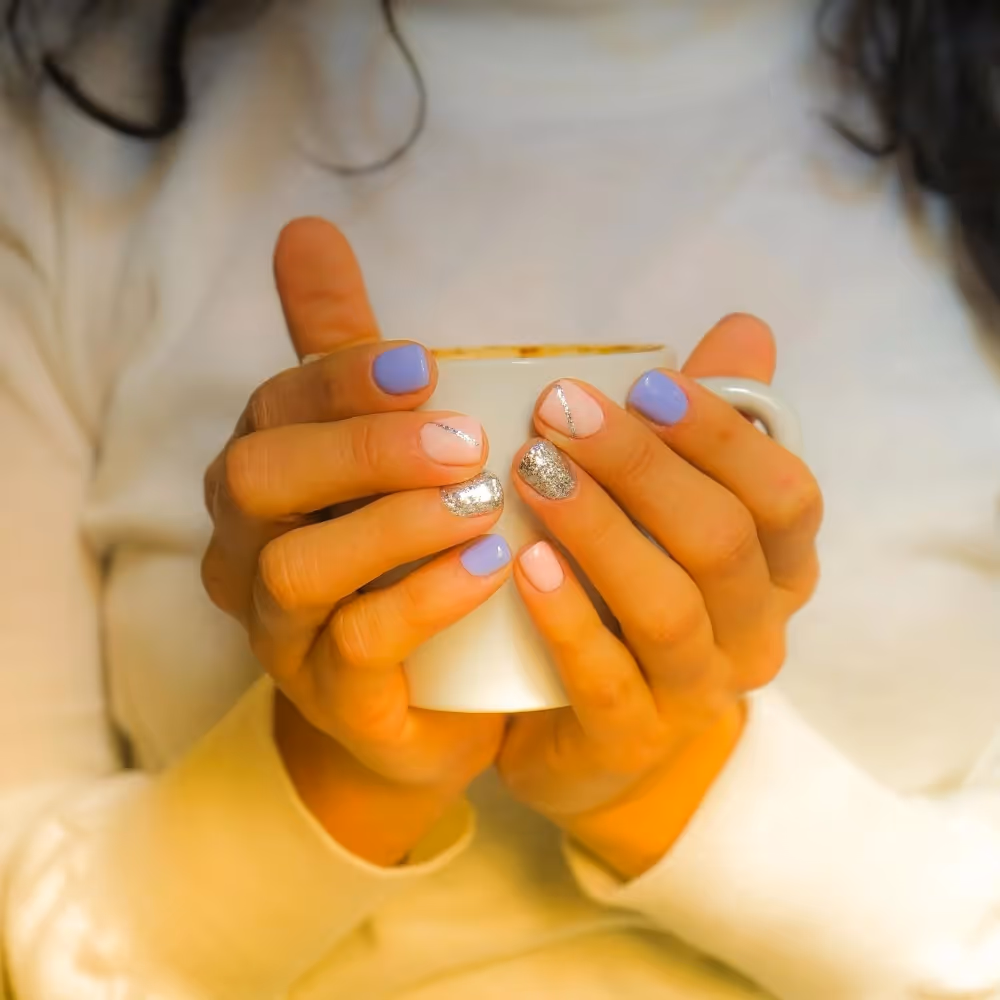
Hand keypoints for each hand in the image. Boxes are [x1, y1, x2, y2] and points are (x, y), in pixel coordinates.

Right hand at [201, 219, 507, 864]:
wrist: (424, 693)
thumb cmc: (402, 550)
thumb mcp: (381, 445)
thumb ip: (346, 351)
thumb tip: (304, 228)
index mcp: (264, 473)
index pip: (274, 409)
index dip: (341, 379)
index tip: (426, 364)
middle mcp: (248, 547)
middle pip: (259, 480)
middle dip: (361, 449)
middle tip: (464, 439)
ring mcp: (280, 628)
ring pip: (300, 566)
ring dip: (396, 523)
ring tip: (485, 499)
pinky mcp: (327, 696)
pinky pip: (356, 646)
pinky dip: (422, 600)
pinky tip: (488, 569)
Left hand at [496, 315, 821, 877]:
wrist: (592, 730)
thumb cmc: (631, 596)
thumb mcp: (670, 512)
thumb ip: (703, 428)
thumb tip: (745, 330)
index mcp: (778, 570)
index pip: (785, 495)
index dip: (722, 435)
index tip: (645, 383)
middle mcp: (755, 633)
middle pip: (723, 542)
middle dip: (642, 467)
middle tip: (559, 412)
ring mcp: (698, 693)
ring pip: (667, 606)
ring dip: (600, 528)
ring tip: (533, 471)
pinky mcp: (633, 738)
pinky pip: (606, 677)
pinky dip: (567, 616)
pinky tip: (525, 564)